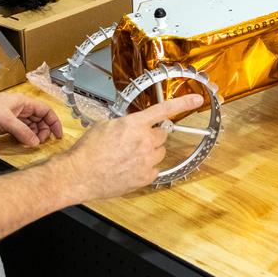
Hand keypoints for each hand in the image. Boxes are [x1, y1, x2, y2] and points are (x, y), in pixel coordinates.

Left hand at [0, 91, 63, 145]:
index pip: (46, 111)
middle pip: (40, 119)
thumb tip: (35, 142)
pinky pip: (21, 131)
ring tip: (32, 143)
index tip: (58, 135)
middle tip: (40, 142)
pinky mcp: (7, 124)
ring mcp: (14, 116)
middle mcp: (21, 108)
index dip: (54, 122)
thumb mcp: (7, 120)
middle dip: (43, 130)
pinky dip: (25, 137)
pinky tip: (23, 142)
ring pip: (31, 126)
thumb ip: (23, 132)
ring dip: (34, 135)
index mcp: (25, 102)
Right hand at [62, 94, 203, 200]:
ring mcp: (147, 160)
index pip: (165, 110)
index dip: (183, 103)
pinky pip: (154, 168)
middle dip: (151, 136)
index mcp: (135, 124)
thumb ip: (126, 123)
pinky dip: (145, 168)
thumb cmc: (88, 150)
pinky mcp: (146, 177)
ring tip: (128, 156)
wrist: (80, 174)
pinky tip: (129, 168)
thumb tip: (133, 125)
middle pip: (162, 135)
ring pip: (159, 152)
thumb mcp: (106, 125)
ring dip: (149, 151)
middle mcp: (145, 141)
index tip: (197, 99)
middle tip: (134, 141)